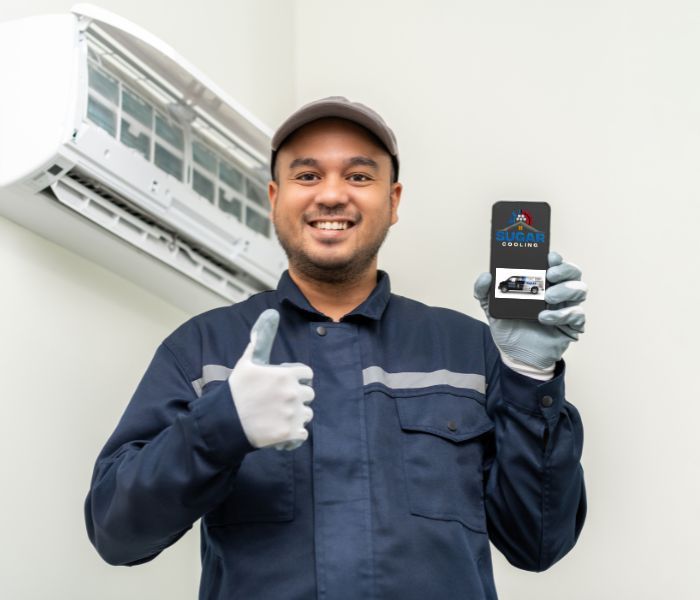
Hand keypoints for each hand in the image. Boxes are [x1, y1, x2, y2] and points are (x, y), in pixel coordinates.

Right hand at [228, 309, 313, 450]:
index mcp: (286, 374)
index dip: (297, 378)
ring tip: (278, 417)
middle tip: (278, 402)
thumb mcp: (248, 361)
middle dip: (297, 397)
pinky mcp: (290, 434)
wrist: (224, 422)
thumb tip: (270, 313)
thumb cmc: (236, 390)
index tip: (284, 385)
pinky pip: (303, 434)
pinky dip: (294, 434)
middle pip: (309, 394)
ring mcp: (292, 414)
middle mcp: (293, 393)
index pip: (307, 374)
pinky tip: (280, 430)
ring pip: (307, 414)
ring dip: (296, 416)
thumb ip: (261, 339)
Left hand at [474, 252, 586, 369]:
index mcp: (541, 282)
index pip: (555, 263)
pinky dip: (562, 314)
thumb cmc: (509, 328)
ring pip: (580, 289)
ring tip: (548, 298)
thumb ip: (484, 292)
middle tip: (550, 275)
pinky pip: (578, 314)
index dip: (556, 257)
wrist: (516, 356)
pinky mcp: (573, 325)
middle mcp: (558, 291)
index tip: (549, 256)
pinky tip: (545, 319)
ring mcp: (567, 307)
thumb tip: (486, 276)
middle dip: (565, 270)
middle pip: (573, 272)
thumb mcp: (492, 309)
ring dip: (565, 290)